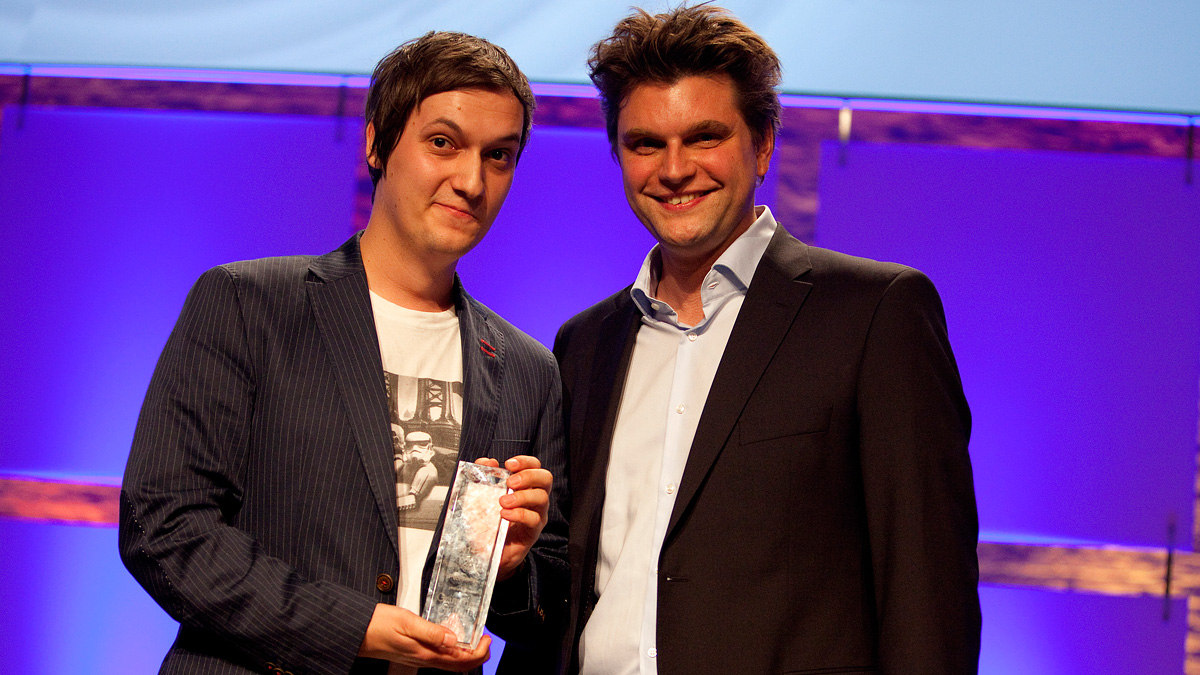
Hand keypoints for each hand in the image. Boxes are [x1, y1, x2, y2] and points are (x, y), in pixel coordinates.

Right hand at [357, 603, 489, 670]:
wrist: (357, 632)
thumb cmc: (377, 625)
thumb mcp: (406, 621)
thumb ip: (430, 630)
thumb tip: (453, 638)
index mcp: (425, 653)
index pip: (460, 661)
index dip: (479, 652)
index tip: (487, 638)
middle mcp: (424, 659)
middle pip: (458, 666)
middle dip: (478, 655)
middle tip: (487, 640)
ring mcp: (419, 658)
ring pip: (449, 663)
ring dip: (466, 654)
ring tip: (475, 638)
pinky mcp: (414, 653)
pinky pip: (438, 657)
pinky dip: (452, 651)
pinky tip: (452, 639)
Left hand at [475, 455, 550, 580]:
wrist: (487, 551)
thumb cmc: (489, 522)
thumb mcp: (482, 496)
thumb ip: (484, 477)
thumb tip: (487, 461)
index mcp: (526, 486)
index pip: (535, 466)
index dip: (525, 462)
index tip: (509, 464)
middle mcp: (535, 498)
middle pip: (545, 478)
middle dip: (528, 476)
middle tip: (510, 483)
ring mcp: (537, 514)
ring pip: (542, 498)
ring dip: (522, 496)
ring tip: (503, 502)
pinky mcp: (533, 531)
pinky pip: (534, 519)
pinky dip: (519, 514)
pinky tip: (505, 514)